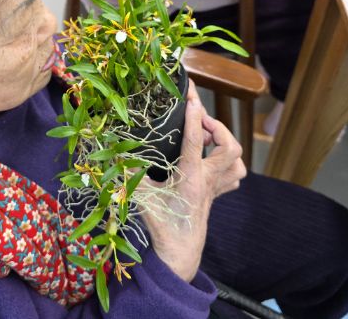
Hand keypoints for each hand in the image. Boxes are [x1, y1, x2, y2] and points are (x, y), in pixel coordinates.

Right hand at [139, 81, 245, 280]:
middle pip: (229, 147)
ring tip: (207, 137)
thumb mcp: (140, 196)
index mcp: (189, 177)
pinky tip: (211, 159)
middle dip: (217, 127)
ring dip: (225, 143)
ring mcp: (216, 187)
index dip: (193, 115)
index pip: (195, 139)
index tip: (190, 96)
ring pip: (237, 160)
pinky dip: (228, 162)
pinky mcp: (218, 193)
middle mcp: (208, 180)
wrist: (179, 250)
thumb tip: (111, 153)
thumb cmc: (160, 223)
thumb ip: (127, 173)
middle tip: (199, 121)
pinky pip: (235, 174)